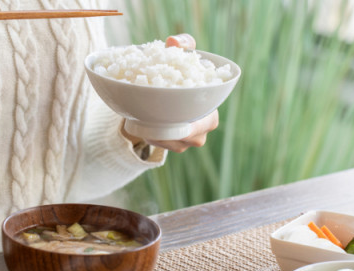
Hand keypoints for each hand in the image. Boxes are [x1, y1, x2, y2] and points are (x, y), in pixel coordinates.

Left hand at [120, 33, 219, 153]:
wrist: (165, 91)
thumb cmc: (180, 73)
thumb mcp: (182, 56)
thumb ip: (183, 45)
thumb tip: (174, 42)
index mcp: (212, 112)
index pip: (205, 123)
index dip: (187, 119)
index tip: (169, 111)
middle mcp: (203, 130)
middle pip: (186, 137)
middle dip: (168, 128)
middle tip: (150, 115)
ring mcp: (188, 141)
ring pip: (172, 143)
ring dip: (156, 133)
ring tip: (143, 116)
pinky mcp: (174, 146)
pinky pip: (161, 145)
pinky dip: (150, 136)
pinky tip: (141, 123)